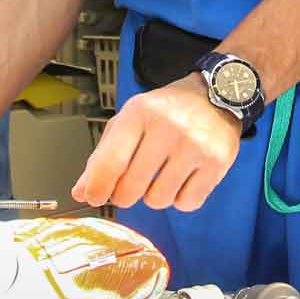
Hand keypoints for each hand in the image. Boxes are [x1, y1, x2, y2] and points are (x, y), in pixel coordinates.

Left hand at [73, 73, 240, 211]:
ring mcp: (195, 145)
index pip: (111, 161)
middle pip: (132, 188)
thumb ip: (103, 156)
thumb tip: (81, 192)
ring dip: (155, 196)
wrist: (215, 95)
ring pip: (159, 200)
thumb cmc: (166, 111)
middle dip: (126, 195)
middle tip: (131, 186)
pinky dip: (181, 199)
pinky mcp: (217, 162)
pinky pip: (187, 203)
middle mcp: (168, 128)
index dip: (97, 187)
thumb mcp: (130, 121)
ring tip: (162, 176)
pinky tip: (183, 178)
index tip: (94, 197)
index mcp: (140, 113)